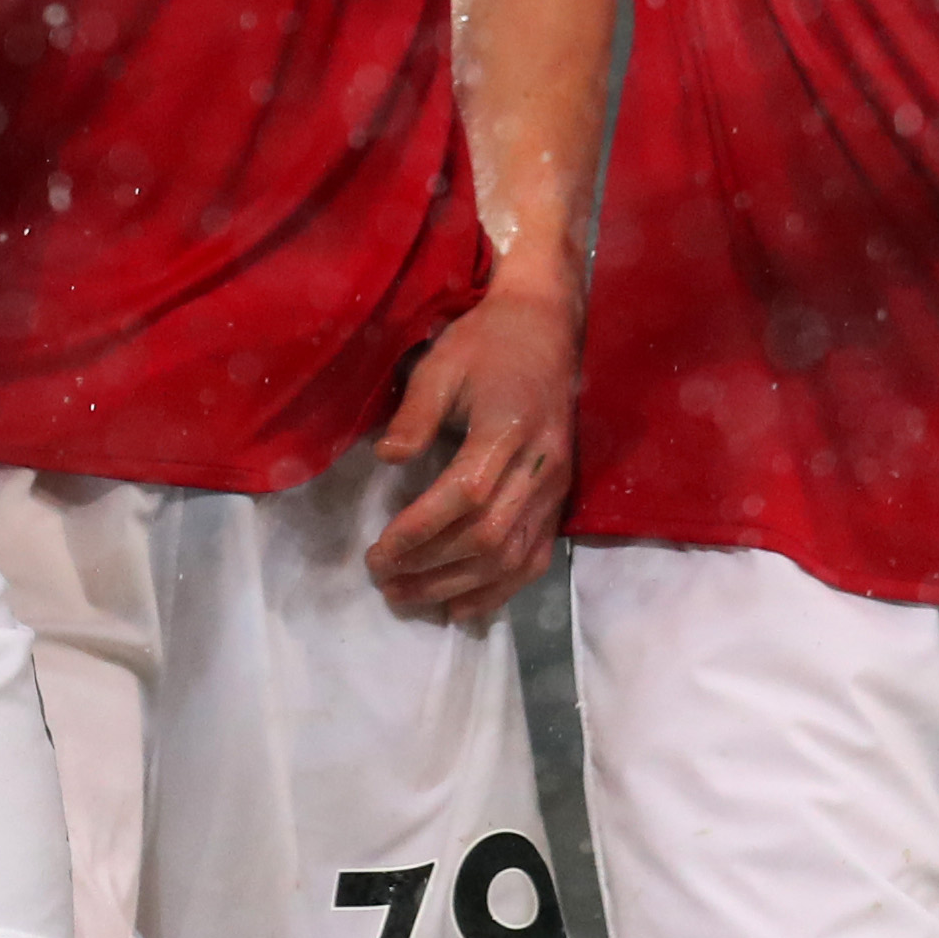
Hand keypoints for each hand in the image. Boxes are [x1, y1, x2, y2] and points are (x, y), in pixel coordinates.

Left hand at [363, 276, 580, 624]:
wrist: (546, 330)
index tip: (377, 548)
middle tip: (382, 577)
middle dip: (430, 566)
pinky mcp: (561, 500)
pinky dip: (499, 590)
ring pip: (511, 558)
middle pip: (487, 537)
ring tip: (408, 596)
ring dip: (457, 586)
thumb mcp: (441, 365)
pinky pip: (535, 558)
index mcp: (508, 428)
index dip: (418, 530)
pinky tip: (461, 607)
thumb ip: (415, 415)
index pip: (464, 496)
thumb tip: (387, 460)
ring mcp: (556, 488)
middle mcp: (540, 466)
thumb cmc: (486, 343)